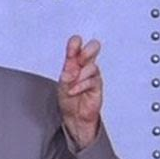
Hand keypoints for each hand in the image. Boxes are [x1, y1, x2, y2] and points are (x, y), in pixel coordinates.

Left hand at [58, 35, 102, 149]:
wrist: (73, 115)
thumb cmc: (67, 98)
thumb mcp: (62, 84)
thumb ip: (66, 76)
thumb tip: (68, 71)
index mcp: (74, 62)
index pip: (77, 46)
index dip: (75, 43)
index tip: (73, 45)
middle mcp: (84, 66)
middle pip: (93, 48)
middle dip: (86, 52)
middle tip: (78, 60)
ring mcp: (92, 75)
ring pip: (92, 66)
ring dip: (79, 75)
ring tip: (71, 84)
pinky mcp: (97, 86)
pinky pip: (92, 81)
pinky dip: (80, 86)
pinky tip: (73, 90)